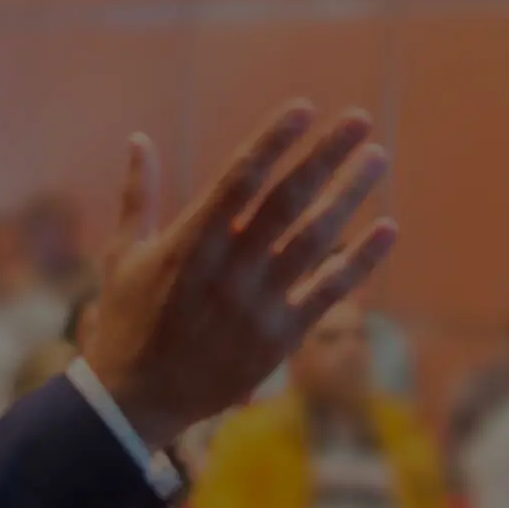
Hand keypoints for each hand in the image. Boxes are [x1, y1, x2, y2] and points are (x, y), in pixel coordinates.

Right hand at [85, 102, 394, 448]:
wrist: (136, 398)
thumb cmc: (125, 320)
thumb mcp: (122, 253)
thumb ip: (138, 194)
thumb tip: (139, 138)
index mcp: (189, 241)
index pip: (239, 179)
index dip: (273, 142)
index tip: (304, 109)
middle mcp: (228, 267)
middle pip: (286, 200)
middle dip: (324, 156)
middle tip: (358, 120)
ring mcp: (257, 303)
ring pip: (314, 239)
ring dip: (349, 195)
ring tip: (377, 158)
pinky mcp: (279, 337)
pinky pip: (328, 292)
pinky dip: (359, 261)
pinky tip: (386, 229)